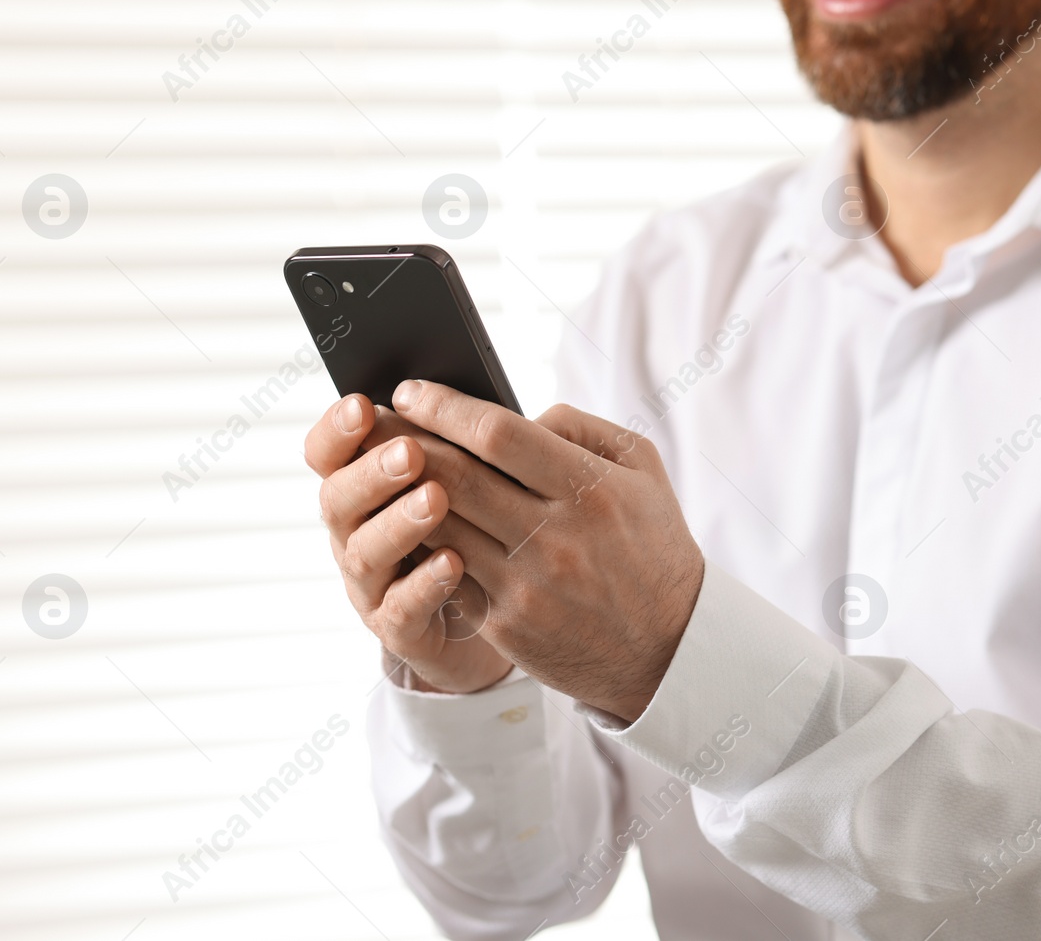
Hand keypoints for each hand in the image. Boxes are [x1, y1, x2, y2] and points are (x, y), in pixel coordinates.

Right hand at [304, 394, 512, 694]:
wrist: (492, 614)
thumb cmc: (476, 525)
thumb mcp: (465, 476)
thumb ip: (453, 441)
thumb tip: (467, 396)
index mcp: (360, 487)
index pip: (326, 454)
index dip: (336, 430)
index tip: (362, 404)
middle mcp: (353, 534)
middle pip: (338, 500)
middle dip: (372, 473)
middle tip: (411, 453)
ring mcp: (371, 584)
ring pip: (366, 553)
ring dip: (398, 523)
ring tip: (435, 499)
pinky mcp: (400, 630)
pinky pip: (402, 609)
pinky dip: (425, 584)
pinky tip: (453, 562)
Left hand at [389, 380, 705, 721]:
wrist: (669, 649)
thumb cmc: (652, 545)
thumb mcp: (641, 470)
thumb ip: (579, 428)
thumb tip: (515, 415)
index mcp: (588, 489)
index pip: (497, 434)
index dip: (443, 407)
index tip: (409, 391)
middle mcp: (554, 537)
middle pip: (454, 477)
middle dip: (403, 441)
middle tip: (370, 421)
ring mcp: (525, 586)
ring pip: (439, 527)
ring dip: (398, 494)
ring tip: (375, 468)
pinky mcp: (506, 625)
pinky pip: (446, 575)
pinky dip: (419, 545)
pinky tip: (399, 523)